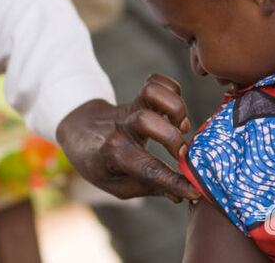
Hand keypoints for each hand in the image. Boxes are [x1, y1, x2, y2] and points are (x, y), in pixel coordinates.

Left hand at [56, 74, 200, 201]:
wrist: (80, 133)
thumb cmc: (103, 164)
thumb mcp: (118, 184)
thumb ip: (149, 187)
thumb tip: (181, 194)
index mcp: (113, 155)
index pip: (146, 169)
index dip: (173, 180)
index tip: (194, 190)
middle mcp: (121, 128)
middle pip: (146, 121)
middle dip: (172, 138)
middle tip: (183, 154)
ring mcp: (130, 108)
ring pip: (151, 93)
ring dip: (175, 108)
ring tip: (182, 127)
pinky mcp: (138, 96)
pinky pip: (157, 81)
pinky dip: (173, 91)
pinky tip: (175, 113)